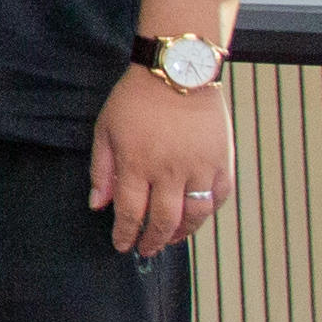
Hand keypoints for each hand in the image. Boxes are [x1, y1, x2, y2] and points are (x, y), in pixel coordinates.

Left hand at [90, 67, 233, 258]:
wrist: (178, 72)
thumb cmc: (136, 98)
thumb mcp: (105, 129)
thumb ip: (102, 169)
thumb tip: (98, 205)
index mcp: (137, 163)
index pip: (130, 212)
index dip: (125, 234)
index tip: (122, 245)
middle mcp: (170, 171)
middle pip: (163, 221)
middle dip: (152, 241)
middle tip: (146, 249)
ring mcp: (200, 167)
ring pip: (194, 215)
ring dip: (182, 233)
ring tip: (171, 239)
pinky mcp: (222, 161)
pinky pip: (219, 197)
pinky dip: (209, 211)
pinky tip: (196, 215)